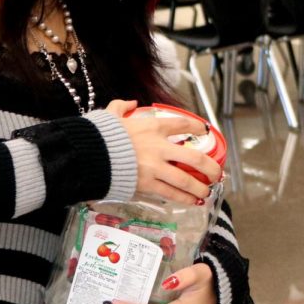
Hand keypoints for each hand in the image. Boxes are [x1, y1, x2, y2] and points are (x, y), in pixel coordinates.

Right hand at [106, 100, 222, 203]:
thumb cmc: (99, 135)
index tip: (205, 131)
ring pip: (185, 180)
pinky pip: (170, 193)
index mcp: (153, 127)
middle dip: (210, 167)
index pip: (183, 124)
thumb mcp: (111, 115)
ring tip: (206, 191)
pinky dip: (183, 198)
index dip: (197, 128)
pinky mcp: (146, 185)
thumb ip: (122, 107)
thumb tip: (131, 103)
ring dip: (199, 187)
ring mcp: (154, 168)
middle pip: (194, 158)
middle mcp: (159, 148)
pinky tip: (192, 201)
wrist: (86, 157)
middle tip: (217, 173)